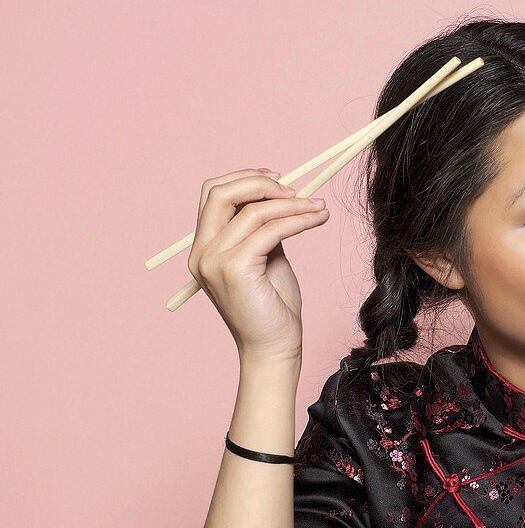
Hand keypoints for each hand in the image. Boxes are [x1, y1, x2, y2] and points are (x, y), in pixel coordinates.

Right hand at [186, 168, 329, 361]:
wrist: (274, 348)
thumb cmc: (273, 308)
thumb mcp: (266, 258)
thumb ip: (263, 229)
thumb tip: (281, 198)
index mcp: (203, 248)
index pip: (213, 195)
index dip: (246, 180)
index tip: (279, 181)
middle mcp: (201, 252)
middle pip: (220, 192)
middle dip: (260, 182)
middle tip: (296, 190)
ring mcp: (214, 260)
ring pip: (252, 210)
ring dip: (292, 203)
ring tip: (319, 207)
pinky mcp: (235, 268)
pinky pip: (271, 229)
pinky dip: (298, 219)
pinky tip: (318, 218)